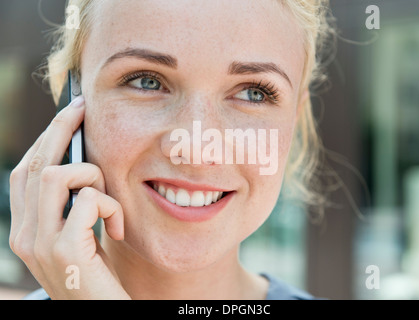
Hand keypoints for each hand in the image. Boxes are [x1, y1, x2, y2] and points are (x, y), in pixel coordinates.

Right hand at [9, 97, 129, 299]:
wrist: (101, 313)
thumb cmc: (98, 275)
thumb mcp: (79, 236)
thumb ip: (73, 206)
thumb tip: (83, 161)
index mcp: (26, 229)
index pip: (26, 171)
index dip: (46, 138)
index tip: (69, 114)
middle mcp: (24, 235)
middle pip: (37, 164)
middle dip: (61, 128)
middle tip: (83, 108)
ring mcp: (40, 244)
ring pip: (58, 175)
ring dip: (92, 177)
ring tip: (109, 204)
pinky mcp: (66, 250)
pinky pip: (88, 200)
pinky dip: (109, 206)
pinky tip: (117, 229)